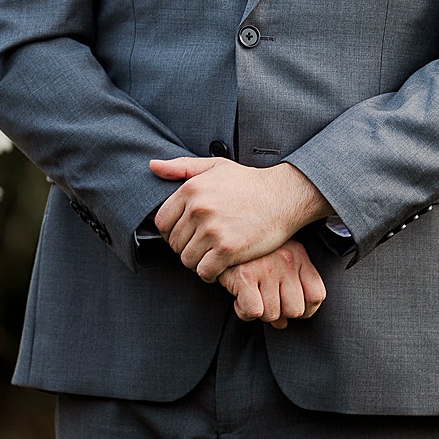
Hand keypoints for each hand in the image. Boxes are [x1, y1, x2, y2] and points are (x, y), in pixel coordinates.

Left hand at [150, 159, 330, 281]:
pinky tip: (223, 263)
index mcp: (191, 189)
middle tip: (207, 243)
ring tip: (214, 252)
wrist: (286, 195)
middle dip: (187, 246)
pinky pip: (204, 272)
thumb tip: (152, 166)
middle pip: (174, 244)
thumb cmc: (250, 182)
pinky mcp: (228, 249)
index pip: (162, 223)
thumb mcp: (216, 166)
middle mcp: (199, 209)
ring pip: (187, 260)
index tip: (190, 232)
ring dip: (199, 260)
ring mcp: (213, 230)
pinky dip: (211, 272)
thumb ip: (182, 167)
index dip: (173, 231)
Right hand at [217, 239, 326, 327]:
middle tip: (266, 303)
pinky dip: (244, 312)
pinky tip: (239, 300)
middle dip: (280, 314)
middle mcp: (287, 261)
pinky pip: (253, 312)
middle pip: (295, 310)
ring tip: (251, 298)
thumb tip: (282, 325)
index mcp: (299, 256)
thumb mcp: (278, 260)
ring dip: (260, 313)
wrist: (224, 235)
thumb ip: (287, 289)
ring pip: (272, 314)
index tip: (290, 309)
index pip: (316, 295)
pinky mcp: (245, 276)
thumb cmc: (253, 253)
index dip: (306, 311)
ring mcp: (267, 268)